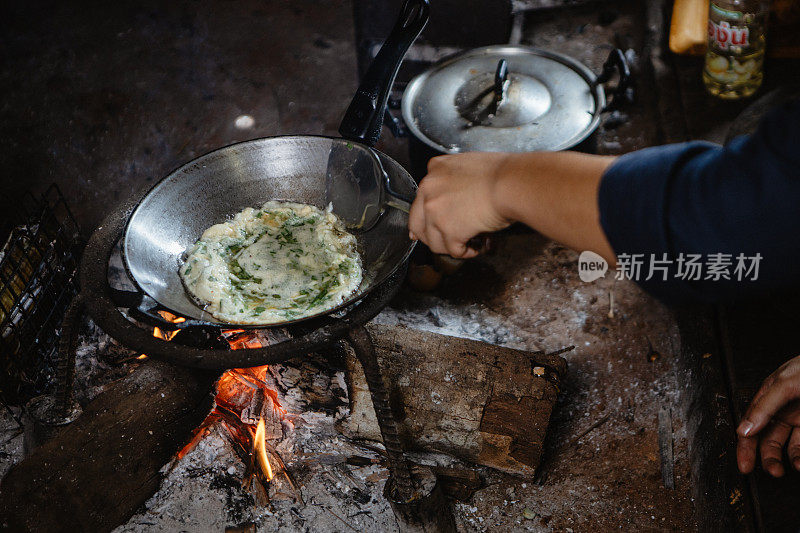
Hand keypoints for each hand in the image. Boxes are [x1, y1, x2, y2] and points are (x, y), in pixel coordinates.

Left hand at [408, 152, 512, 257]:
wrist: (511, 183)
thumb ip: (454, 178)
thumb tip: (456, 197)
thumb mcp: (469, 164)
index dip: (429, 215)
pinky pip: (452, 250)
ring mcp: (435, 211)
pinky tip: (475, 248)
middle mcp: (429, 189)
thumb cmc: (502, 173)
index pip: (421, 198)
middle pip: (417, 223)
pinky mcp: (448, 230)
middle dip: (430, 236)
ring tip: (465, 244)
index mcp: (434, 170)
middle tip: (443, 242)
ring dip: (449, 246)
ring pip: (433, 241)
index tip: (433, 224)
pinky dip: (465, 253)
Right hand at [737, 355, 799, 476]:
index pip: (751, 427)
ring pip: (792, 448)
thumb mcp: (785, 383)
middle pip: (769, 441)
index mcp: (768, 399)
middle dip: (769, 458)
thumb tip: (745, 429)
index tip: (745, 466)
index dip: (746, 447)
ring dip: (793, 459)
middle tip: (774, 472)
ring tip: (798, 466)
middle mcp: (783, 412)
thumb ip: (764, 406)